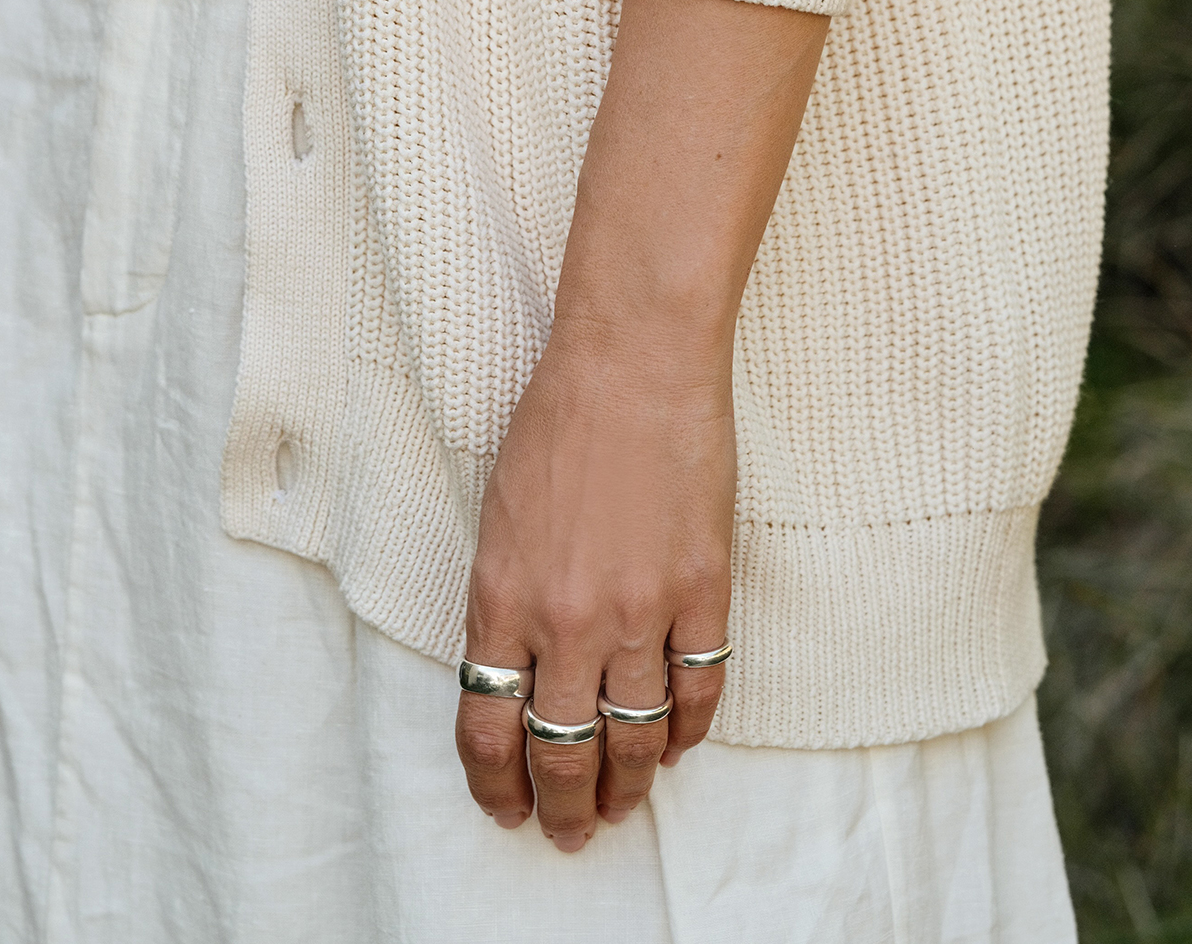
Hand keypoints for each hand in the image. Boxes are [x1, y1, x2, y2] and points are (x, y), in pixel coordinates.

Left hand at [451, 0, 827, 847]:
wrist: (632, 359)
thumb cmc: (558, 419)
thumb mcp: (499, 514)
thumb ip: (505, 599)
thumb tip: (517, 671)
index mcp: (501, 598)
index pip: (489, 728)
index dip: (497, 783)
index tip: (506, 807)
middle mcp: (566, 620)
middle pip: (563, 753)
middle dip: (564, 807)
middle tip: (571, 831)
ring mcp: (640, 610)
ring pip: (634, 737)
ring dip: (628, 784)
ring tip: (626, 802)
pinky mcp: (702, 589)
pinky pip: (700, 689)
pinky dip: (690, 728)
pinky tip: (680, 739)